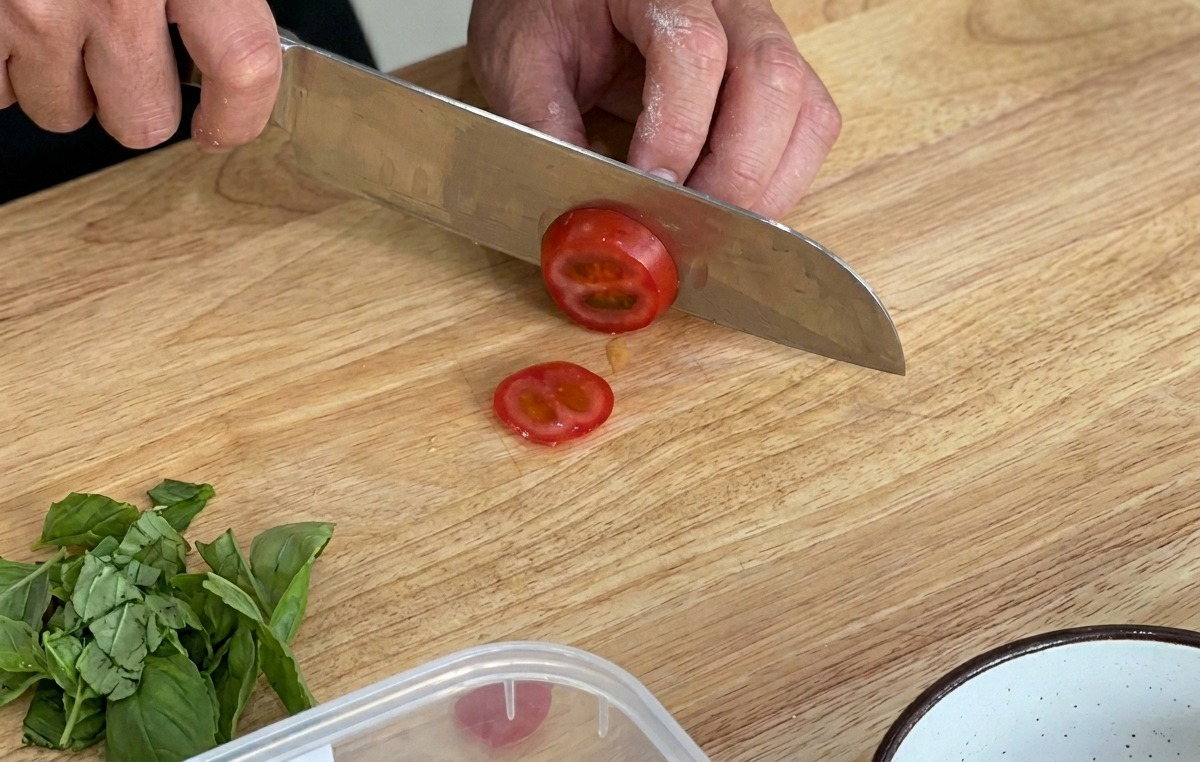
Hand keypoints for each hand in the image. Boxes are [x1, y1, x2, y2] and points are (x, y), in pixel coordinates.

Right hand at [0, 0, 280, 151]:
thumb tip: (232, 50)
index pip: (244, 67)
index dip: (239, 114)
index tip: (224, 128)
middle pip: (143, 122)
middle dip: (134, 104)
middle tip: (125, 61)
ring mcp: (37, 10)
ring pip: (63, 113)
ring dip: (63, 84)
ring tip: (59, 24)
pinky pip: (0, 91)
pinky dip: (7, 67)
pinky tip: (16, 28)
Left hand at [467, 0, 840, 219]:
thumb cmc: (549, 15)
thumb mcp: (521, 61)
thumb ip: (543, 125)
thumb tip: (580, 211)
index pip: (694, 50)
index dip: (676, 131)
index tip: (645, 188)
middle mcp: (727, 2)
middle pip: (772, 79)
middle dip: (734, 171)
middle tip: (684, 226)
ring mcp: (761, 36)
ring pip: (806, 111)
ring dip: (765, 185)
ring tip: (705, 227)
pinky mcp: (775, 76)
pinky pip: (808, 130)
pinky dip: (777, 182)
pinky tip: (727, 208)